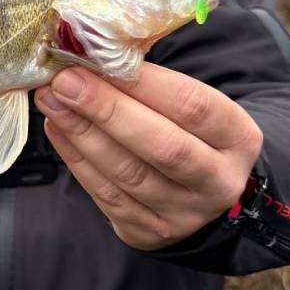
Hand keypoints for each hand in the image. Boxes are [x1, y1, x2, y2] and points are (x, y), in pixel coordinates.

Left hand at [34, 62, 262, 250]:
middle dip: (107, 110)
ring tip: (52, 100)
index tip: (101, 59)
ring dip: (82, 132)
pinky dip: (76, 158)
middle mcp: (217, 182)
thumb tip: (91, 57)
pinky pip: (105, 194)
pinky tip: (58, 128)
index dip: (146, 83)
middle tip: (65, 81)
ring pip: (127, 173)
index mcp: (238, 139)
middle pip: (162, 146)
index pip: (194, 106)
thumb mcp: (190, 107)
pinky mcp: (148, 232)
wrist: (199, 194)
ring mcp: (184, 214)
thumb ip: (150, 85)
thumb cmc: (188, 133)